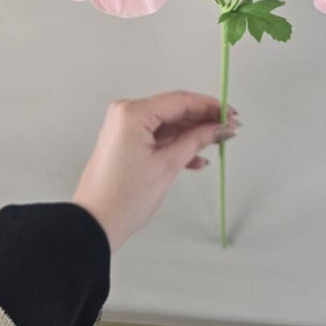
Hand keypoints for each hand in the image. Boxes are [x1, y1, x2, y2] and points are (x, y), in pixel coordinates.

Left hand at [71, 90, 238, 250]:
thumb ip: (197, 140)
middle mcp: (127, 113)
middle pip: (175, 109)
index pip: (180, 100)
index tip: (230, 114)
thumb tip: (220, 127)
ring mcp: (125, 127)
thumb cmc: (123, 197)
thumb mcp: (168, 165)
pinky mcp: (127, 140)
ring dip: (193, 133)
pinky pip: (158, 135)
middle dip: (203, 120)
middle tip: (229, 128)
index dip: (210, 106)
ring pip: (169, 123)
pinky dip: (177, 144)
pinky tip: (197, 158)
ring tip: (217, 143)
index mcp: (133, 113)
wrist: (95, 224)